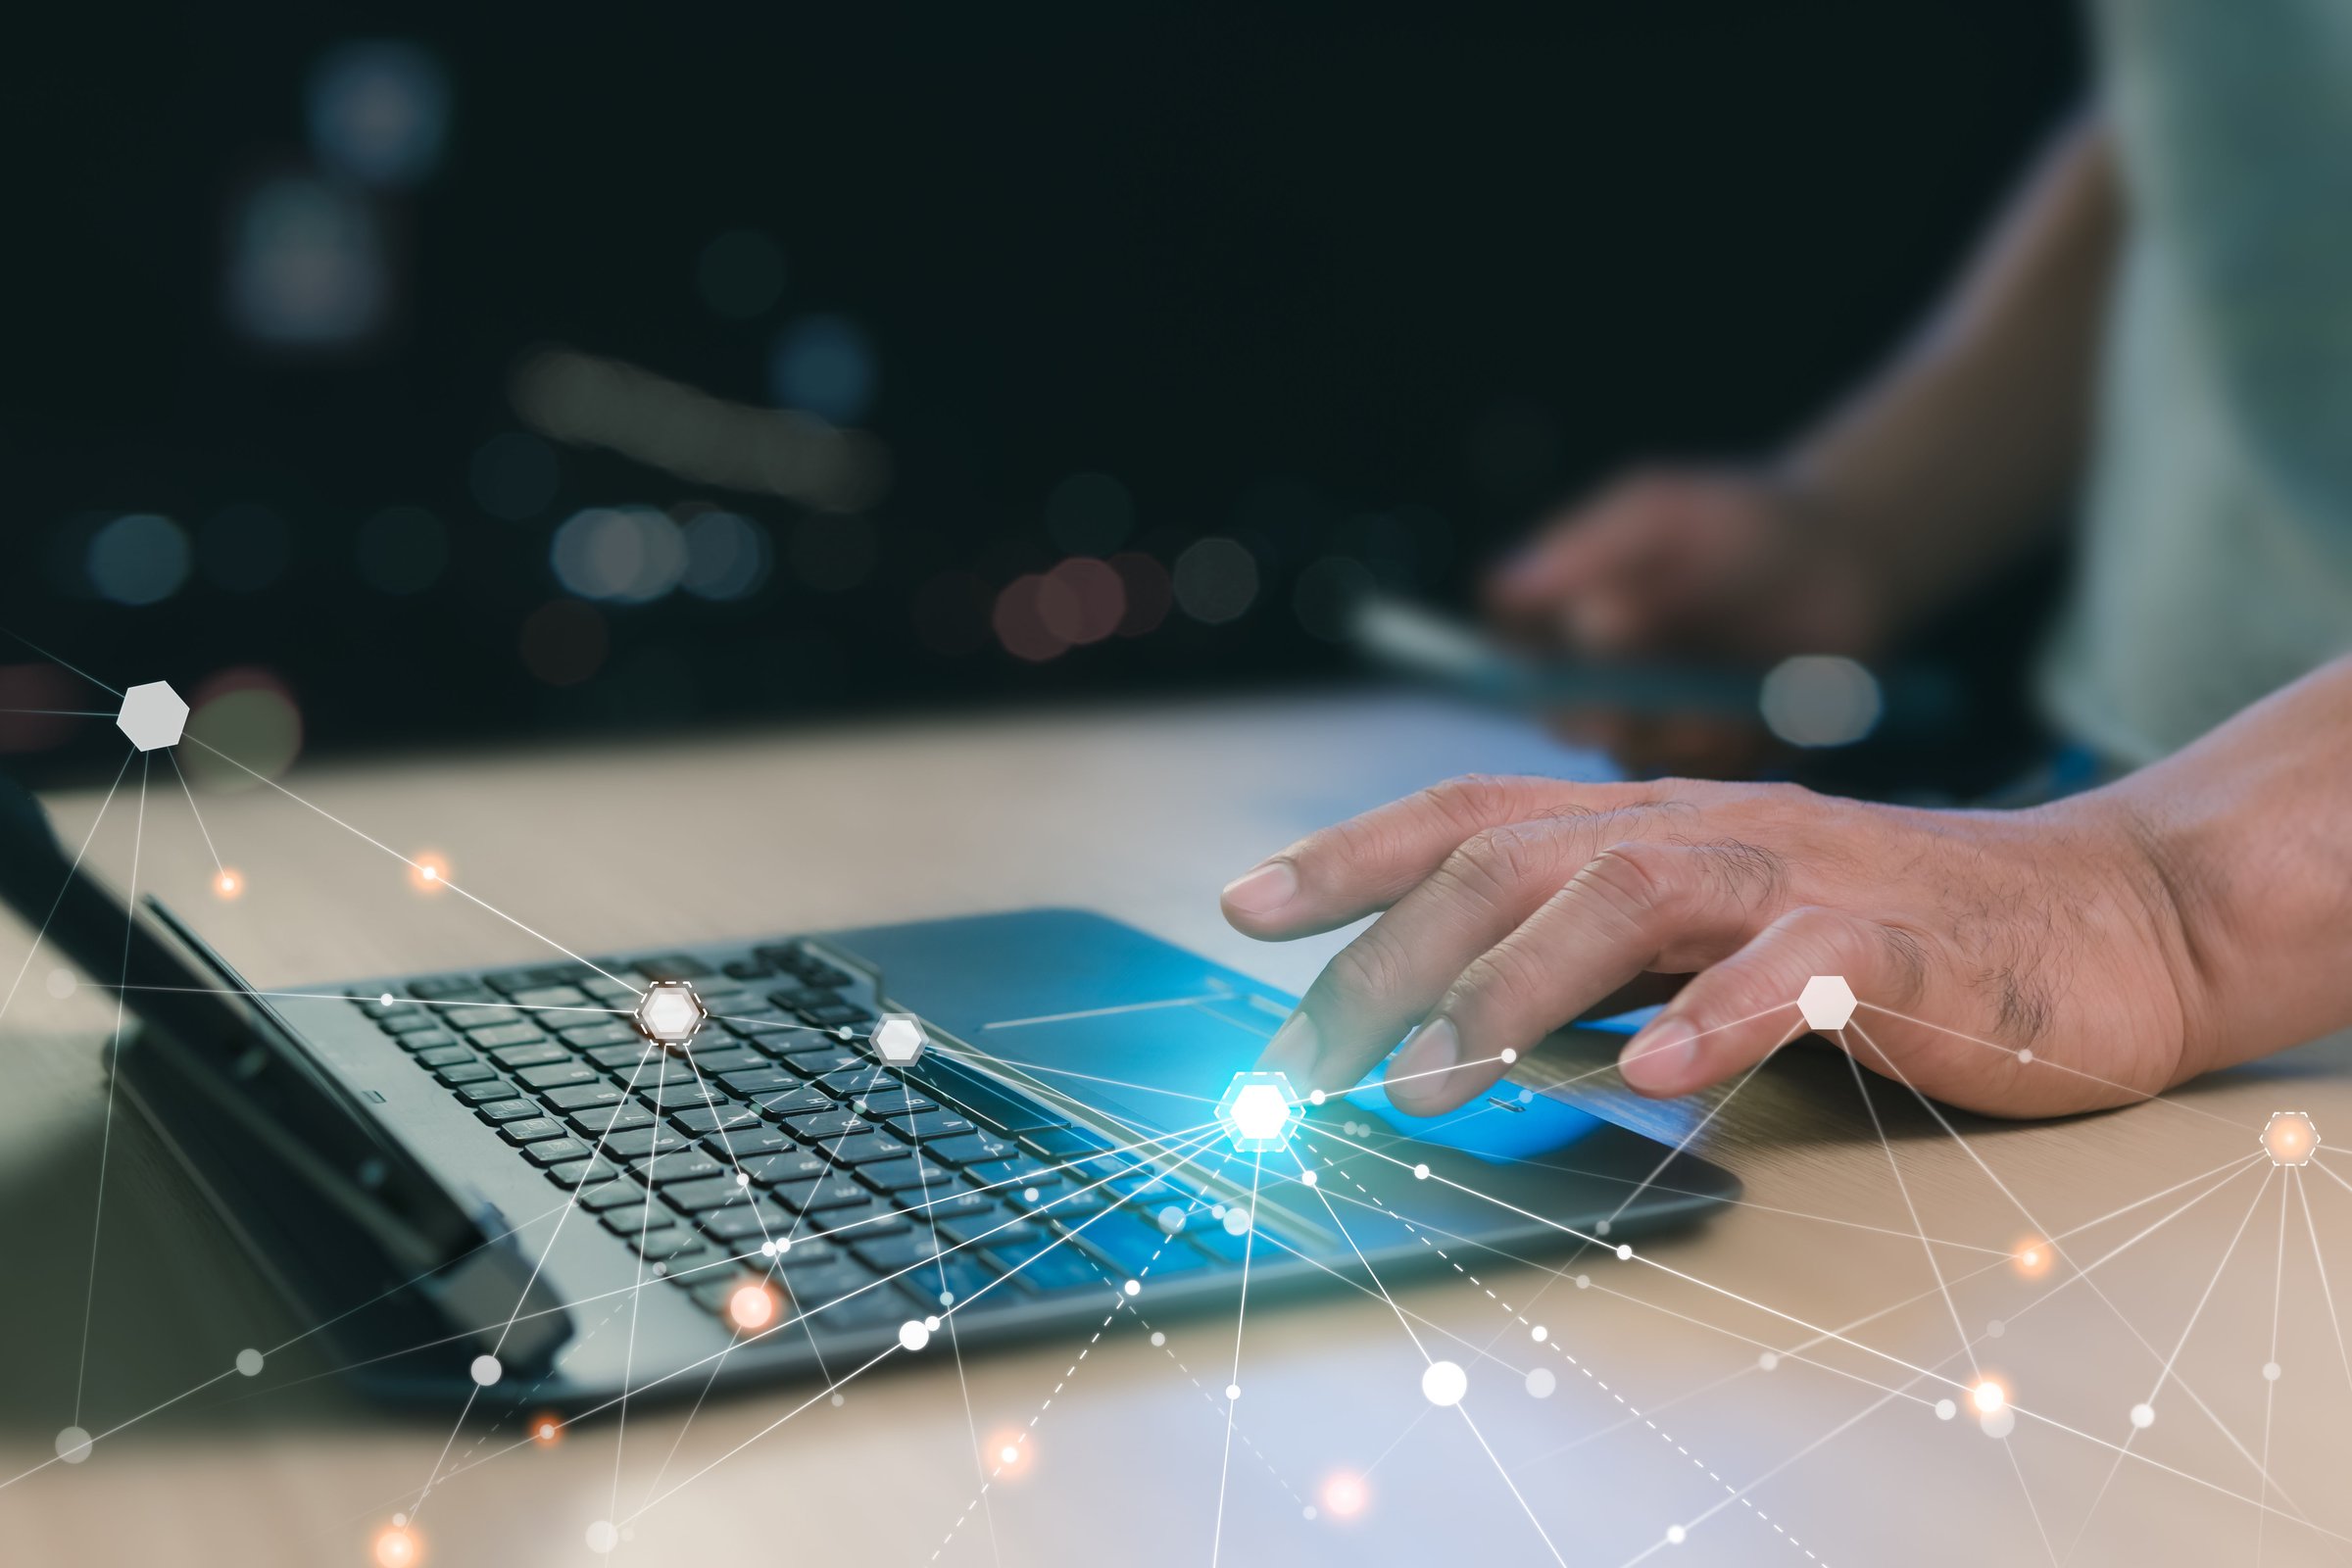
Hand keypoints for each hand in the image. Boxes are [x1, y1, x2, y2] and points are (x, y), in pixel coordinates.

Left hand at [1220, 774, 2201, 1119]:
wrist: (2111, 917)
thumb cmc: (1892, 936)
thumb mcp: (1719, 932)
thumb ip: (1603, 959)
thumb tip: (1455, 1017)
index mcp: (1656, 824)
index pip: (1471, 815)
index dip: (1352, 852)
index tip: (1244, 908)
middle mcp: (1709, 830)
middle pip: (1512, 862)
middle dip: (1387, 960)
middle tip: (1303, 1067)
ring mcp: (1803, 878)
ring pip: (1628, 894)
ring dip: (1511, 987)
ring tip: (1431, 1080)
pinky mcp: (1901, 945)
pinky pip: (1797, 970)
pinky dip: (1716, 1016)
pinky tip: (1652, 1074)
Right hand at [1485, 467, 1884, 776]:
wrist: (1844, 557)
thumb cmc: (1738, 521)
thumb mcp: (1660, 512)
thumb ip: (1587, 548)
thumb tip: (1500, 586)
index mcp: (1566, 625)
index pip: (1512, 660)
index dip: (1528, 668)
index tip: (1576, 657)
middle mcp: (1600, 685)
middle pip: (1567, 720)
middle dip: (1605, 710)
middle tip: (1644, 697)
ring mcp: (1657, 729)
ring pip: (1634, 754)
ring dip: (1672, 732)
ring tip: (1723, 701)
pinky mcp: (1717, 761)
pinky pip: (1701, 777)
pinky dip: (1724, 751)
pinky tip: (1756, 715)